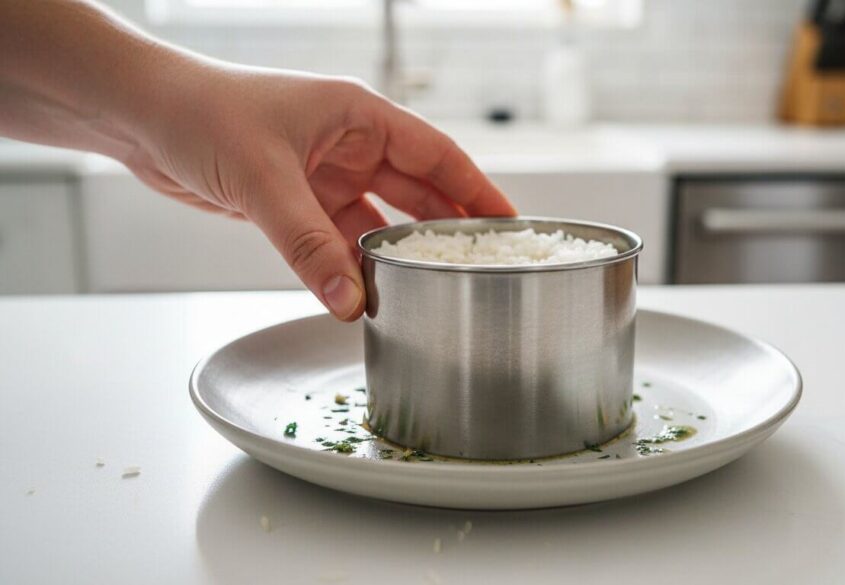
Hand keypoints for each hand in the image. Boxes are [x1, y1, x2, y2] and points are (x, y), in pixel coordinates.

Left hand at [122, 65, 514, 320]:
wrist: (142, 116)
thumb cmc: (203, 114)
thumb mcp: (263, 178)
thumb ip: (307, 243)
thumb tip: (348, 301)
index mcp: (359, 115)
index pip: (437, 155)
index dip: (478, 191)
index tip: (513, 225)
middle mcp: (350, 143)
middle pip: (418, 189)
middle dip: (449, 227)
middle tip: (485, 267)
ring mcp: (325, 173)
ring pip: (380, 219)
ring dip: (400, 252)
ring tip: (435, 287)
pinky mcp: (298, 199)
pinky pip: (341, 237)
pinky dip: (355, 263)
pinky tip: (372, 290)